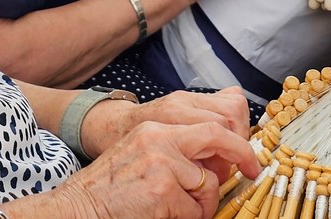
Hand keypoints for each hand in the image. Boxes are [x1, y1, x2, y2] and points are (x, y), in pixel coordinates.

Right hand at [55, 121, 260, 218]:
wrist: (78, 209)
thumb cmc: (110, 189)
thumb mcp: (142, 153)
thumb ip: (176, 147)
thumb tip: (221, 155)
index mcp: (155, 128)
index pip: (208, 122)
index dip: (234, 139)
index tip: (246, 156)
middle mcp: (158, 138)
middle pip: (217, 135)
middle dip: (241, 153)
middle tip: (252, 170)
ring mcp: (161, 163)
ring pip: (209, 185)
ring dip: (201, 204)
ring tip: (179, 210)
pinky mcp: (162, 191)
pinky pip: (195, 211)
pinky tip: (164, 216)